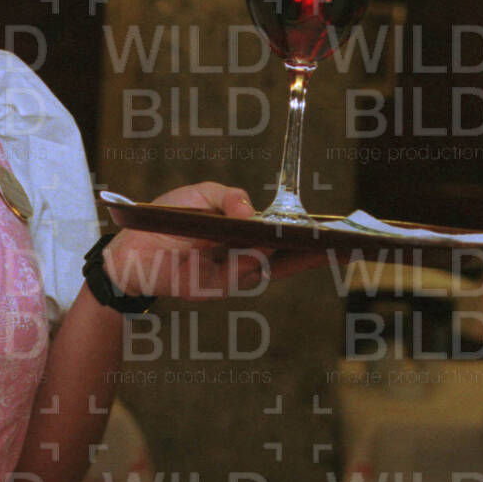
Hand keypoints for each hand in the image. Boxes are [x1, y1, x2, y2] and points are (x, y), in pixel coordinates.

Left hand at [104, 181, 325, 301]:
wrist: (131, 248)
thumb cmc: (167, 220)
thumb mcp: (201, 196)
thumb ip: (229, 197)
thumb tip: (253, 212)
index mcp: (244, 237)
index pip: (286, 240)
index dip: (312, 237)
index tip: (341, 234)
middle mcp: (244, 258)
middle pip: (290, 259)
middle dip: (318, 252)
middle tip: (350, 245)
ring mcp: (233, 274)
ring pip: (273, 266)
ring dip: (299, 256)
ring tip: (323, 242)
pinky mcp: (218, 286)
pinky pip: (244, 272)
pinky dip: (260, 260)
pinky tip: (270, 244)